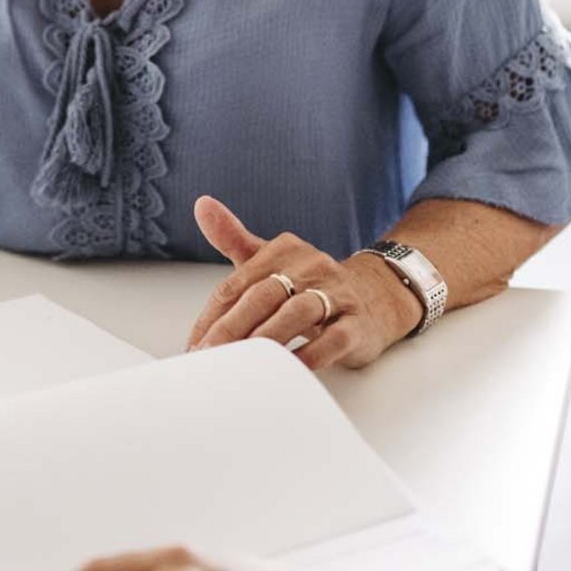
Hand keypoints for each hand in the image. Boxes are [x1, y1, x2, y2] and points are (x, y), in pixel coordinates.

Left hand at [186, 195, 421, 370]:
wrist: (375, 295)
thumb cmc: (310, 284)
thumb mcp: (270, 259)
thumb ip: (233, 236)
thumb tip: (202, 204)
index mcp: (284, 249)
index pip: (239, 283)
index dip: (213, 316)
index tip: (195, 345)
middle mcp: (311, 266)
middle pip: (264, 295)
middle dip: (232, 327)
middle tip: (210, 355)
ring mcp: (337, 293)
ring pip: (298, 313)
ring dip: (267, 337)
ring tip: (243, 361)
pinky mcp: (357, 323)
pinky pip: (333, 338)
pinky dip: (310, 353)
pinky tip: (290, 366)